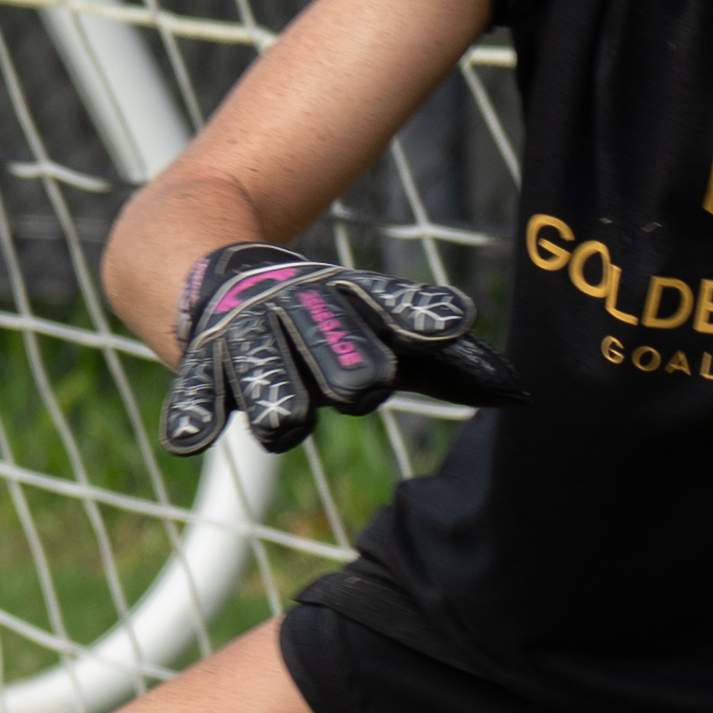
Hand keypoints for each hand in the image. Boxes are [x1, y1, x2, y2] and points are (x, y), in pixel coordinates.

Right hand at [159, 242, 525, 456]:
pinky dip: (194, 411)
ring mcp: (247, 337)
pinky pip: (196, 390)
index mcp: (350, 302)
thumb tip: (523, 396)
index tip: (452, 324)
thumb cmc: (327, 322)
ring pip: (264, 369)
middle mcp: (299, 313)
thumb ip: (449, 365)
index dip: (418, 316)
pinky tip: (190, 442)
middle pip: (327, 339)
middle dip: (347, 360)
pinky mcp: (201, 364)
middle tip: (368, 386)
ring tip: (285, 420)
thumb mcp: (383, 330)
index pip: (389, 304)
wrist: (216, 270)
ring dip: (275, 390)